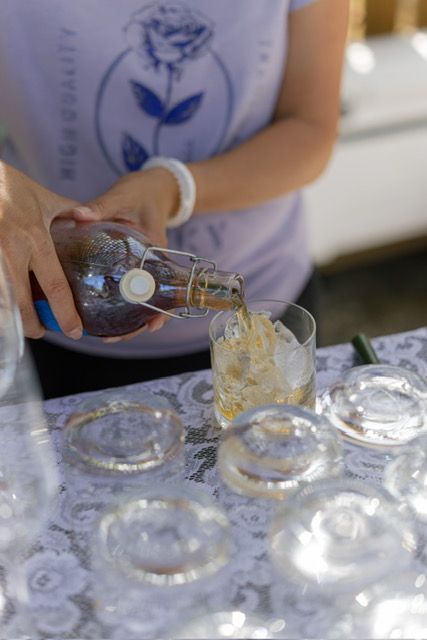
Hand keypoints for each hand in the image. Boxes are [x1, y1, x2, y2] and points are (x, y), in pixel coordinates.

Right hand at [0, 162, 82, 338]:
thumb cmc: (7, 184)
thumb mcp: (43, 196)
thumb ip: (68, 211)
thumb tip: (89, 220)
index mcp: (34, 238)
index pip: (55, 286)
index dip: (65, 314)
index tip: (74, 330)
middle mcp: (10, 251)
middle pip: (22, 304)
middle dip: (32, 325)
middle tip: (41, 332)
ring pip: (1, 301)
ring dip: (11, 317)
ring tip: (20, 323)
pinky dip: (0, 302)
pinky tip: (6, 306)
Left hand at [70, 167, 179, 337]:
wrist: (157, 186)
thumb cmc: (143, 192)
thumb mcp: (123, 197)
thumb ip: (101, 207)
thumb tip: (78, 215)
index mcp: (156, 252)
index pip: (163, 288)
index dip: (159, 311)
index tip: (150, 326)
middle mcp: (152, 265)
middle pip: (151, 303)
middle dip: (134, 324)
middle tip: (111, 338)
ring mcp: (143, 267)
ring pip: (138, 300)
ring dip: (125, 319)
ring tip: (103, 334)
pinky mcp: (133, 264)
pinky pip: (128, 288)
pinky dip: (117, 302)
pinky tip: (99, 313)